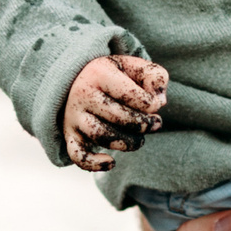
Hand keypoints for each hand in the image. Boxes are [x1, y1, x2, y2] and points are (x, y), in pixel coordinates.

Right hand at [62, 54, 166, 171]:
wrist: (78, 80)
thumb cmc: (115, 75)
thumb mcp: (134, 66)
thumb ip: (154, 76)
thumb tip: (160, 102)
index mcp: (99, 72)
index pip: (131, 95)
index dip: (152, 105)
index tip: (154, 105)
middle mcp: (82, 94)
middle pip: (119, 117)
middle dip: (143, 125)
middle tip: (155, 124)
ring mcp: (74, 116)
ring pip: (102, 137)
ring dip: (128, 143)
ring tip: (139, 140)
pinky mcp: (70, 135)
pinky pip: (78, 155)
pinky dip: (94, 164)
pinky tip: (112, 163)